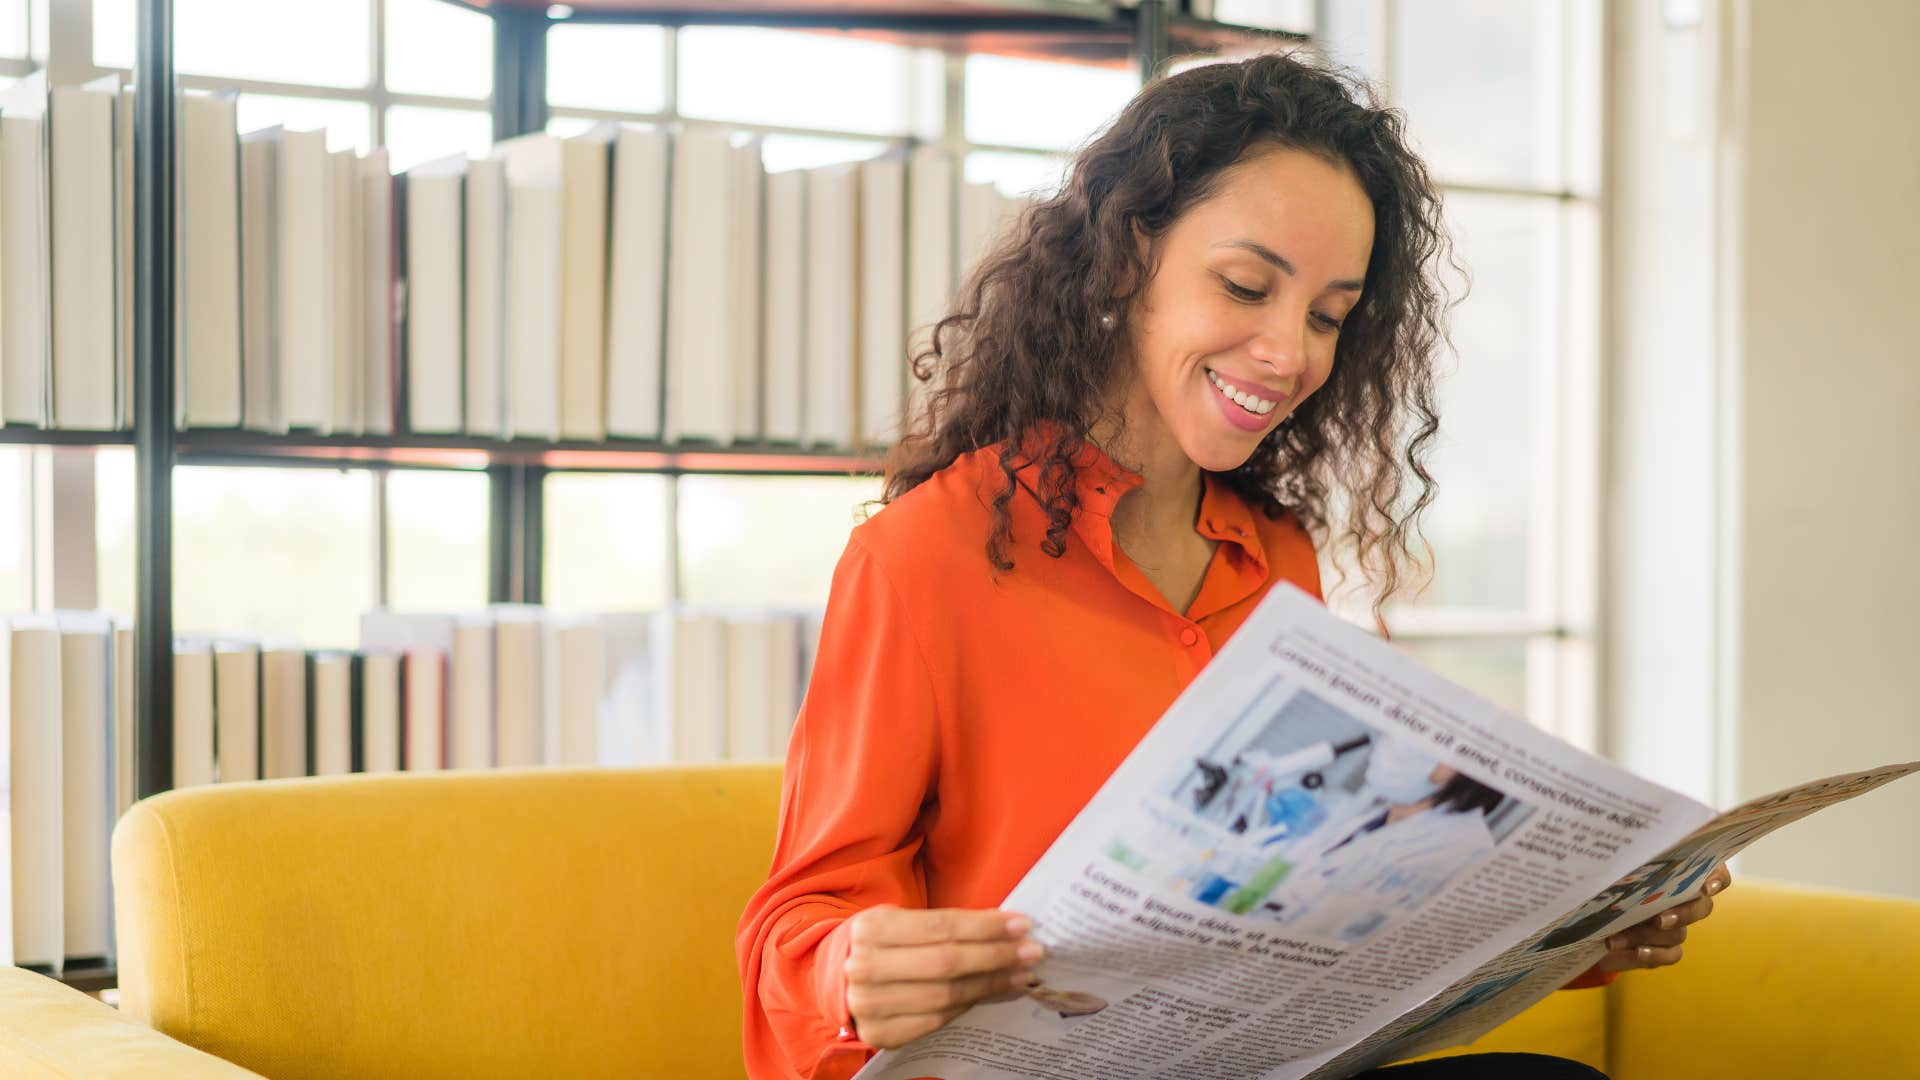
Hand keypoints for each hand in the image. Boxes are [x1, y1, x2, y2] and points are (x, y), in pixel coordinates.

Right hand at [843, 905, 1044, 1048]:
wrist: (836, 980)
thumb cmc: (882, 944)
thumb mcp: (901, 922)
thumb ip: (945, 926)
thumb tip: (1006, 928)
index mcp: (872, 929)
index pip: (941, 928)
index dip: (985, 927)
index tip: (1023, 924)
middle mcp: (865, 967)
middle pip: (946, 963)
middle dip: (996, 956)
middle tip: (1032, 951)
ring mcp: (869, 1005)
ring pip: (945, 995)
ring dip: (990, 985)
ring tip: (1021, 975)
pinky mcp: (880, 1034)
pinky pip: (936, 1021)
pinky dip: (967, 1006)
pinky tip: (989, 994)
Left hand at [1591, 863, 1731, 973]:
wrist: (1590, 918)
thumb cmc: (1609, 883)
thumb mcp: (1616, 870)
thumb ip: (1628, 861)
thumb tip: (1622, 848)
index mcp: (1678, 875)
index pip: (1715, 872)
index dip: (1717, 879)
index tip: (1706, 887)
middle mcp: (1684, 901)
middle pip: (1702, 907)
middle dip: (1683, 914)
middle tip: (1659, 919)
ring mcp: (1677, 926)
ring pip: (1678, 933)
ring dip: (1646, 935)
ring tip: (1616, 937)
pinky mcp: (1666, 949)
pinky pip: (1671, 954)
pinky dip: (1653, 954)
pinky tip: (1636, 952)